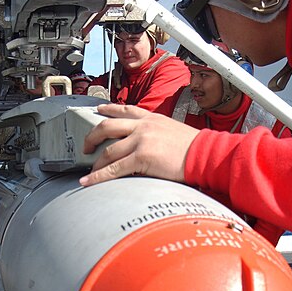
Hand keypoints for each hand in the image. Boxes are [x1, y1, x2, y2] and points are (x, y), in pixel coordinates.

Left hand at [79, 104, 199, 185]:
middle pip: (107, 127)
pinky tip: (89, 181)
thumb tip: (148, 143)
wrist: (205, 154)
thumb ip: (157, 132)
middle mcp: (143, 126)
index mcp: (151, 117)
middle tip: (85, 146)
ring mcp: (140, 141)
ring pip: (108, 151)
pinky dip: (98, 176)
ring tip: (90, 171)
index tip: (98, 110)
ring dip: (96, 163)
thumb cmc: (194, 147)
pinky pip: (114, 169)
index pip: (124, 109)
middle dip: (92, 137)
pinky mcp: (141, 158)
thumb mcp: (173, 129)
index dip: (108, 109)